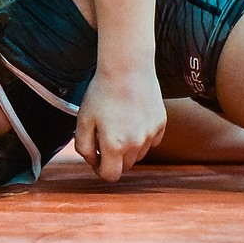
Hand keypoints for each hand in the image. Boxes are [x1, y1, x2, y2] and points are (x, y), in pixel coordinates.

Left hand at [74, 66, 166, 182]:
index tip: (96, 158)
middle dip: (113, 158)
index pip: (110, 175)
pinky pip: (151, 140)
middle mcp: (135, 144)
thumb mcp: (83, 120)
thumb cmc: (102, 92)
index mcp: (114, 146)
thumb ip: (83, 146)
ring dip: (128, 148)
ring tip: (119, 124)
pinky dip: (142, 136)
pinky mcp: (161, 123)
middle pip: (125, 166)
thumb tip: (92, 160)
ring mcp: (150, 134)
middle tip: (105, 138)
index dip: (100, 169)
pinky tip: (133, 118)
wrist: (127, 67)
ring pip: (138, 154)